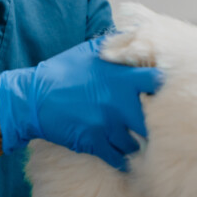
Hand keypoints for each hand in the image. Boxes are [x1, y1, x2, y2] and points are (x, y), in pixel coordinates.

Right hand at [0, 37, 162, 169]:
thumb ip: (116, 46)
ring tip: (137, 140)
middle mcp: (118, 102)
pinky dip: (123, 159)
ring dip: (138, 142)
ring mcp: (107, 125)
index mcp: (121, 78)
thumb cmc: (63, 71)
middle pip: (154, 119)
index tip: (160, 92)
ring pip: (138, 142)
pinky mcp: (94, 143)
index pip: (157, 81)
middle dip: (154, 122)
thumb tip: (137, 38)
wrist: (34, 98)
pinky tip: (123, 156)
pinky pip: (119, 158)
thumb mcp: (90, 51)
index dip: (162, 87)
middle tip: (154, 125)